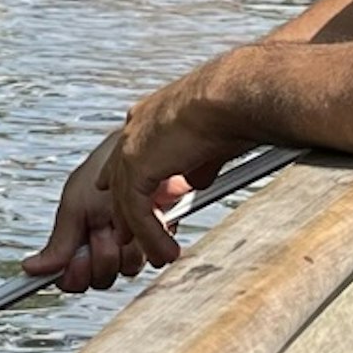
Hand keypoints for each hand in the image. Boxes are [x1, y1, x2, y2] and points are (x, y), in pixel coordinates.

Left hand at [25, 69, 238, 290]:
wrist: (231, 97)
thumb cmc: (232, 108)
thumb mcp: (210, 143)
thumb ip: (197, 165)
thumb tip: (196, 183)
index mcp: (151, 115)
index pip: (129, 152)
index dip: (126, 180)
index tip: (125, 202)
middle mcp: (135, 127)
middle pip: (119, 178)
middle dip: (122, 211)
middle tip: (128, 238)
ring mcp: (131, 146)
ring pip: (126, 200)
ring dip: (140, 233)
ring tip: (156, 255)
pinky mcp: (136, 166)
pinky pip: (137, 211)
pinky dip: (150, 235)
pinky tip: (164, 250)